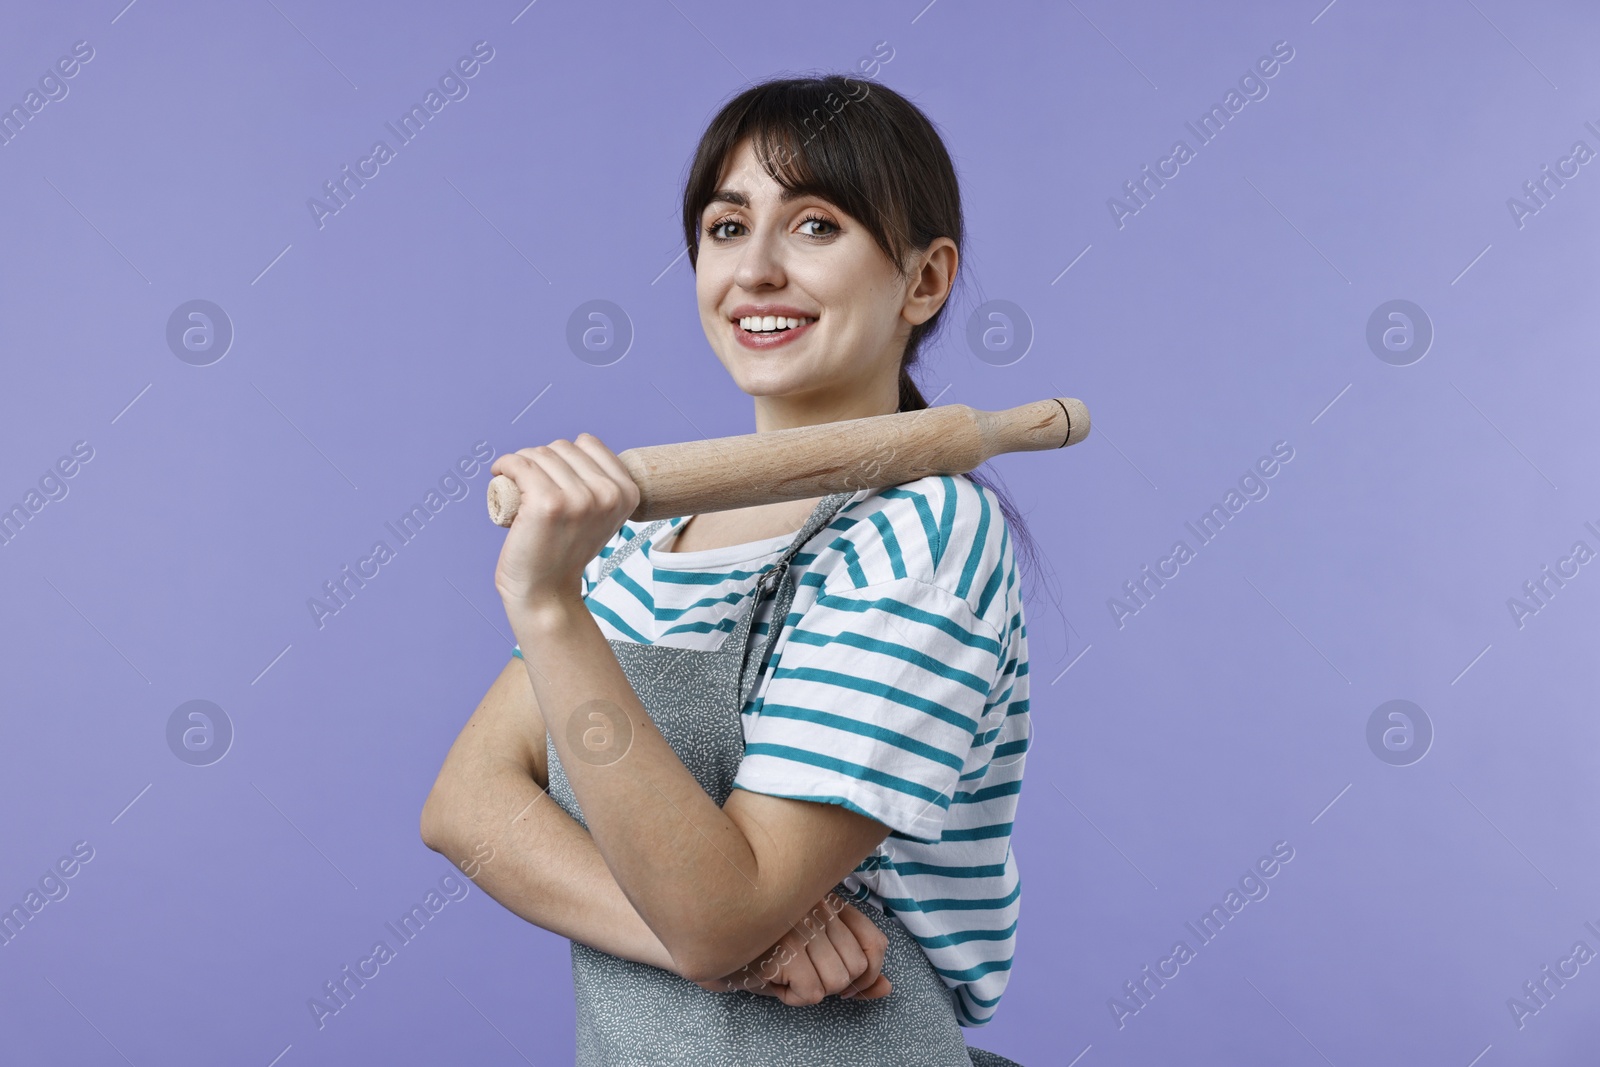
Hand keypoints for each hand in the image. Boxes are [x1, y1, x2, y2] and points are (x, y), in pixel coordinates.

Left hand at [489, 435, 640, 612]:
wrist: (546, 593)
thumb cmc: (565, 552)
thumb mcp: (599, 516)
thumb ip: (601, 484)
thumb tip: (582, 444)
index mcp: (627, 494)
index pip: (589, 444)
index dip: (564, 456)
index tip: (551, 475)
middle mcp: (608, 494)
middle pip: (562, 447)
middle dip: (541, 460)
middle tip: (530, 486)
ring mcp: (579, 499)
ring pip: (540, 454)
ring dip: (521, 463)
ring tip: (517, 486)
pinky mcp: (547, 504)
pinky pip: (519, 464)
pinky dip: (505, 464)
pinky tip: (501, 474)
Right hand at [693, 896, 892, 1004]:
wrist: (701, 933)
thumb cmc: (754, 945)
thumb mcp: (806, 953)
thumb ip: (852, 971)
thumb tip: (886, 990)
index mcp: (826, 900)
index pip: (874, 942)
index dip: (868, 973)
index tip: (847, 982)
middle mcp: (817, 907)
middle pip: (856, 967)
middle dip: (831, 983)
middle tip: (799, 972)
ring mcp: (800, 924)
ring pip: (837, 982)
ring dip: (809, 988)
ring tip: (781, 971)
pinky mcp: (782, 946)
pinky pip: (811, 992)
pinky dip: (792, 995)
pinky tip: (771, 977)